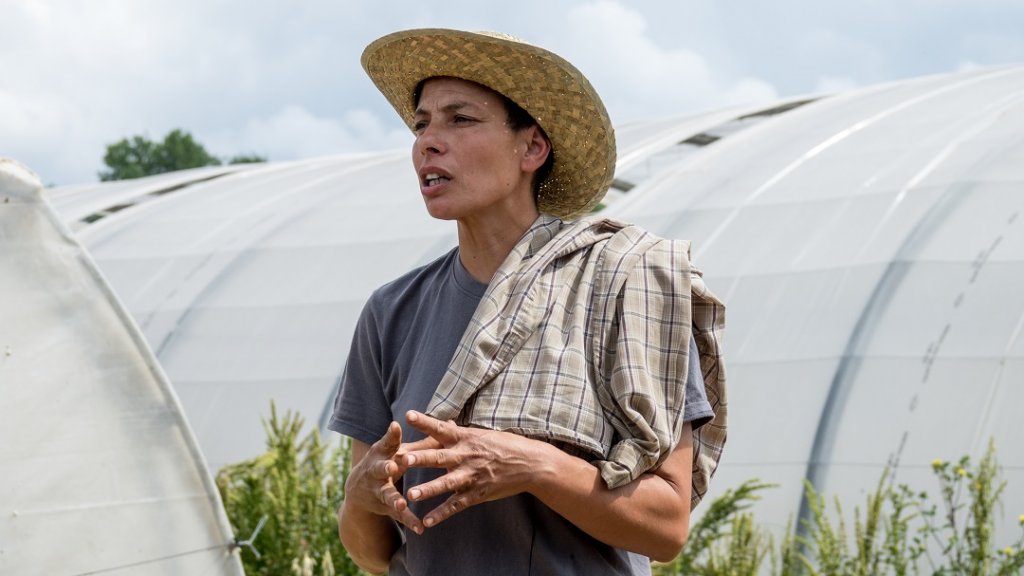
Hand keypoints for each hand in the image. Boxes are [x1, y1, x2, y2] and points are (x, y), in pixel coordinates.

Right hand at [343, 421, 425, 533]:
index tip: (396, 426)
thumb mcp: (397, 449)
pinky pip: (398, 515)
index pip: (387, 442)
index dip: (391, 435)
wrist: (358, 489)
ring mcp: (379, 490)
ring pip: (387, 495)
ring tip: (402, 504)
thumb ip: (422, 439)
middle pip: (380, 468)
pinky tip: (420, 528)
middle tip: (392, 466)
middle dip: (385, 467)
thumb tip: (450, 424)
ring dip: (395, 499)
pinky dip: (409, 521)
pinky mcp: (385, 507)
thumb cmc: (385, 460)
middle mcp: (376, 471)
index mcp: (382, 453)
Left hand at [401, 410, 542, 527]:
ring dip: (428, 489)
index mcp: (466, 438)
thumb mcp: (482, 434)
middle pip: (439, 457)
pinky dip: (442, 514)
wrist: (531, 464)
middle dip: (421, 458)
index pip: (441, 428)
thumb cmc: (506, 446)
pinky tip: (427, 521)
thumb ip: (460, 434)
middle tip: (402, 459)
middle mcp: (466, 456)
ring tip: (411, 495)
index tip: (407, 415)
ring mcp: (472, 476)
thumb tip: (443, 424)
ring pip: (446, 484)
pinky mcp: (478, 493)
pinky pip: (457, 505)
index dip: (424, 422)